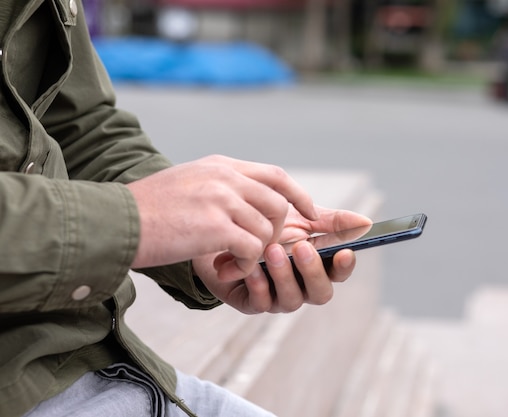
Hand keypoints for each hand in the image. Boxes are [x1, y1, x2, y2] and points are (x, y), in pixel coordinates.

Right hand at [126, 155, 317, 280]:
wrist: (114, 222)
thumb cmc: (148, 210)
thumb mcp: (189, 183)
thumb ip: (220, 186)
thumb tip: (249, 203)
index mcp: (221, 166)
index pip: (275, 175)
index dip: (298, 195)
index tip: (310, 212)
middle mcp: (225, 177)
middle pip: (278, 205)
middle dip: (276, 233)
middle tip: (255, 249)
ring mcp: (222, 199)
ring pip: (267, 230)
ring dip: (256, 253)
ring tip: (232, 262)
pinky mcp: (216, 226)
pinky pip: (253, 249)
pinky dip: (245, 265)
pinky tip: (225, 268)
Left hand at [193, 207, 371, 313]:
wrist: (224, 227)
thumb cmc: (265, 223)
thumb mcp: (299, 216)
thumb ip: (331, 221)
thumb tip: (365, 222)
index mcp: (317, 265)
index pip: (338, 273)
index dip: (344, 267)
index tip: (344, 252)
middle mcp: (301, 285)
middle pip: (320, 293)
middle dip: (313, 272)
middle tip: (302, 247)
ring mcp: (277, 296)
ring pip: (291, 300)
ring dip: (284, 275)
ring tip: (272, 250)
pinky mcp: (251, 302)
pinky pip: (260, 303)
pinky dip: (259, 285)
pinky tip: (253, 268)